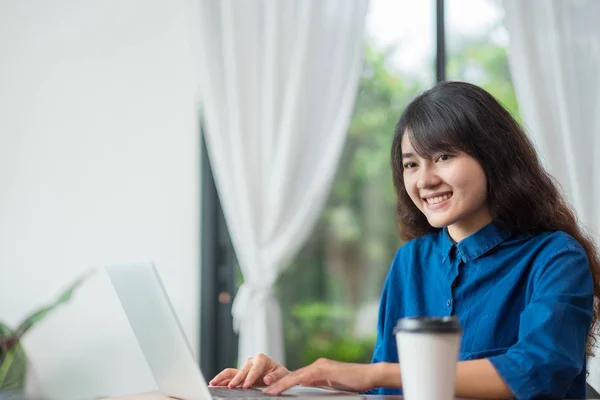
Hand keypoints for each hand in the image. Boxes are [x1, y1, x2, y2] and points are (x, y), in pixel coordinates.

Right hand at [209, 353, 288, 388]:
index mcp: (261, 359)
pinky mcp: (240, 375)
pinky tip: (214, 385)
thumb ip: (275, 376)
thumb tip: (267, 379)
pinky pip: (229, 377)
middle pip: (241, 370)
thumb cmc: (280, 374)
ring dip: (222, 378)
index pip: (254, 368)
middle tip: (232, 387)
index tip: (246, 385)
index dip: (250, 377)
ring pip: (231, 372)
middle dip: (236, 379)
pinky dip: (221, 380)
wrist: (278, 375)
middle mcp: (251, 362)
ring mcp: (244, 368)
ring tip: (213, 383)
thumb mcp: (281, 374)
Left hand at [263, 358, 380, 394]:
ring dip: (281, 384)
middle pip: (292, 376)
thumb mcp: (332, 385)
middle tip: (263, 390)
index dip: (282, 384)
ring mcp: (321, 367)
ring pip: (296, 376)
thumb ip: (319, 384)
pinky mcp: (325, 370)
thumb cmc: (354, 383)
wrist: (369, 375)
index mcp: (317, 370)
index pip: (296, 378)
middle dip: (277, 383)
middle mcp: (317, 366)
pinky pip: (306, 376)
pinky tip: (286, 386)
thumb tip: (307, 387)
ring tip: (269, 390)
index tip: (270, 390)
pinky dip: (294, 381)